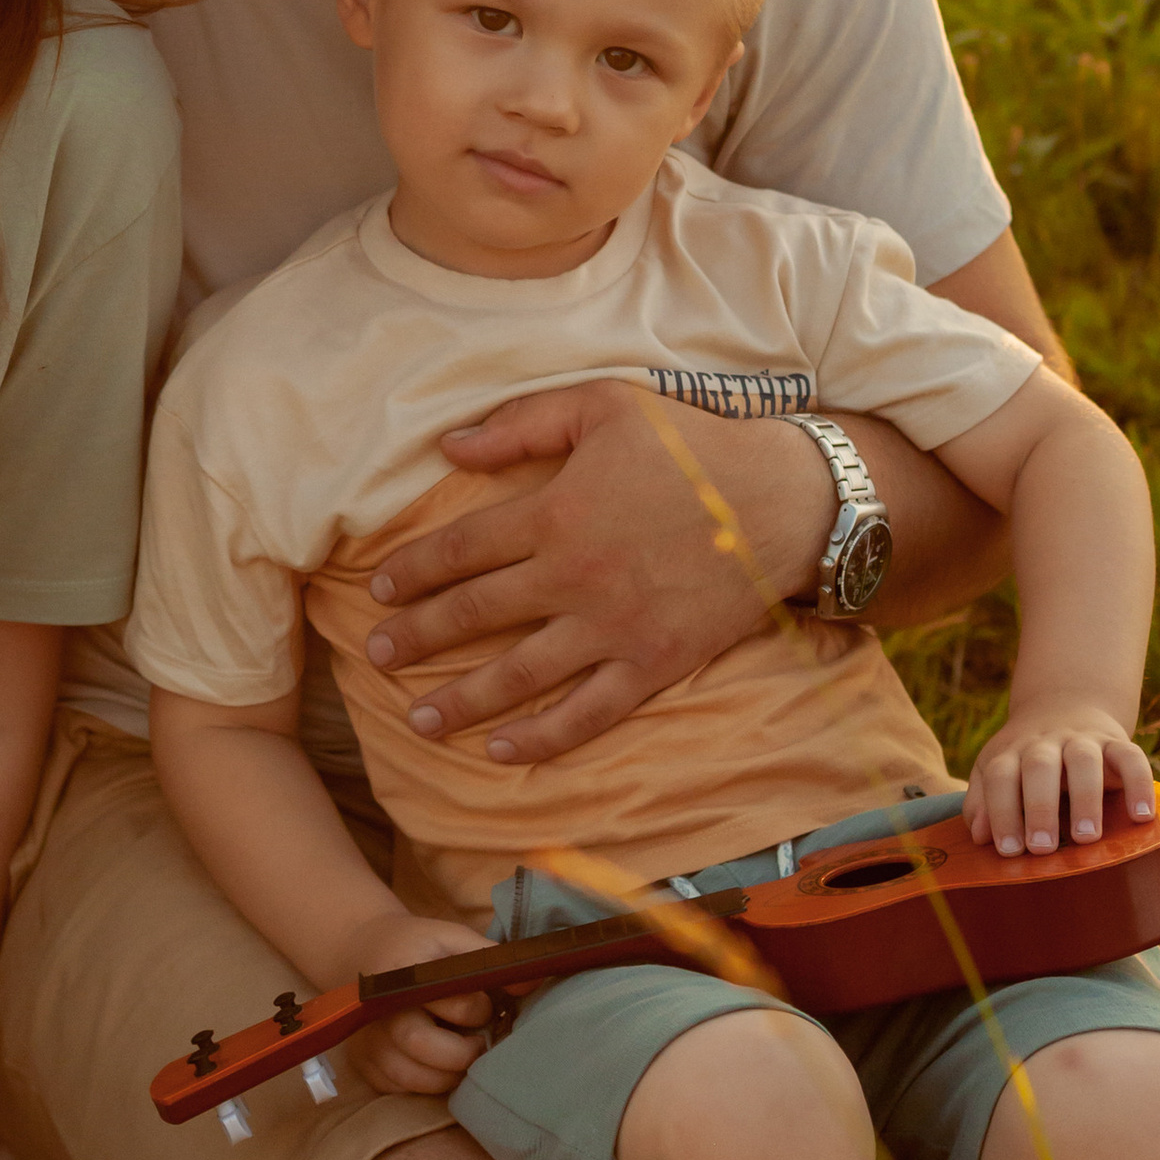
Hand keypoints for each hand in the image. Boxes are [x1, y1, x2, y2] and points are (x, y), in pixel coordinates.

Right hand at [348, 911, 499, 1097]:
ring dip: (447, 1075)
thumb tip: (534, 980)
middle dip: (462, 1053)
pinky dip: (423, 1085)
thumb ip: (490, 958)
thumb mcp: (452, 938)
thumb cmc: (418, 946)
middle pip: (421, 1045)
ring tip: (460, 1055)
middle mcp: (378, 1009)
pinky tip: (434, 1064)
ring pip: (412, 1077)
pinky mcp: (363, 1063)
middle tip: (477, 1042)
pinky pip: (399, 1090)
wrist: (364, 951)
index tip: (486, 1005)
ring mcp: (367, 1040)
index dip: (478, 1009)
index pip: (451, 1002)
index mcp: (403, 971)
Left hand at [360, 386, 834, 765]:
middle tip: (373, 656)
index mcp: (555, 513)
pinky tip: (502, 753)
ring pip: (520, 675)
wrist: (785, 499)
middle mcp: (575, 576)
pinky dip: (543, 738)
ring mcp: (614, 627)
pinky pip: (588, 713)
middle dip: (417, 638)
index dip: (413, 572)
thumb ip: (523, 423)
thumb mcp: (605, 406)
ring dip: (462, 701)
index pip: (462, 549)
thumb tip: (450, 445)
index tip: (378, 591)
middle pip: (476, 616)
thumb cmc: (693, 444)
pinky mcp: (654, 664)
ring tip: (417, 720)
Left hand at [965, 700, 1157, 855]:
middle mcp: (1045, 743)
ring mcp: (1082, 740)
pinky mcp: (1116, 743)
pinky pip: (1132, 757)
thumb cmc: (1025, 758)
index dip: (1001, 812)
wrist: (1065, 707)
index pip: (999, 776)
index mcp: (1011, 752)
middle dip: (1039, 807)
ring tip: (1087, 838)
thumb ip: (982, 802)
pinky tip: (1141, 816)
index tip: (1008, 850)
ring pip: (1084, 761)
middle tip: (1042, 848)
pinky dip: (1139, 784)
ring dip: (1085, 798)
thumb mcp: (996, 770)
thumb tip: (979, 836)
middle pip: (1039, 767)